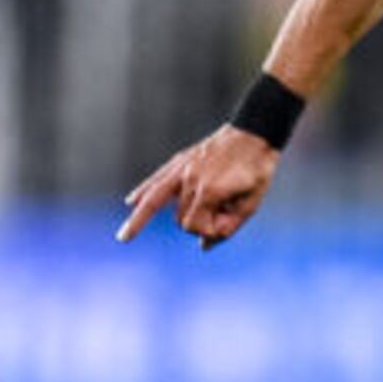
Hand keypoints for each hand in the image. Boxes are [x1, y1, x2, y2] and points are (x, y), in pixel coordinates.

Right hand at [117, 128, 280, 249]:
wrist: (256, 134)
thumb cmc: (257, 169)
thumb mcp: (252, 202)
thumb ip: (229, 226)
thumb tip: (203, 247)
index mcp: (210, 190)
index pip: (194, 226)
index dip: (209, 232)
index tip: (226, 224)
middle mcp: (191, 179)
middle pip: (180, 218)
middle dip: (199, 223)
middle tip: (223, 213)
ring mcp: (183, 168)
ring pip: (159, 201)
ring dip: (163, 216)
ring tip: (125, 236)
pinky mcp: (181, 160)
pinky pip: (155, 179)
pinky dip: (142, 192)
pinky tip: (130, 203)